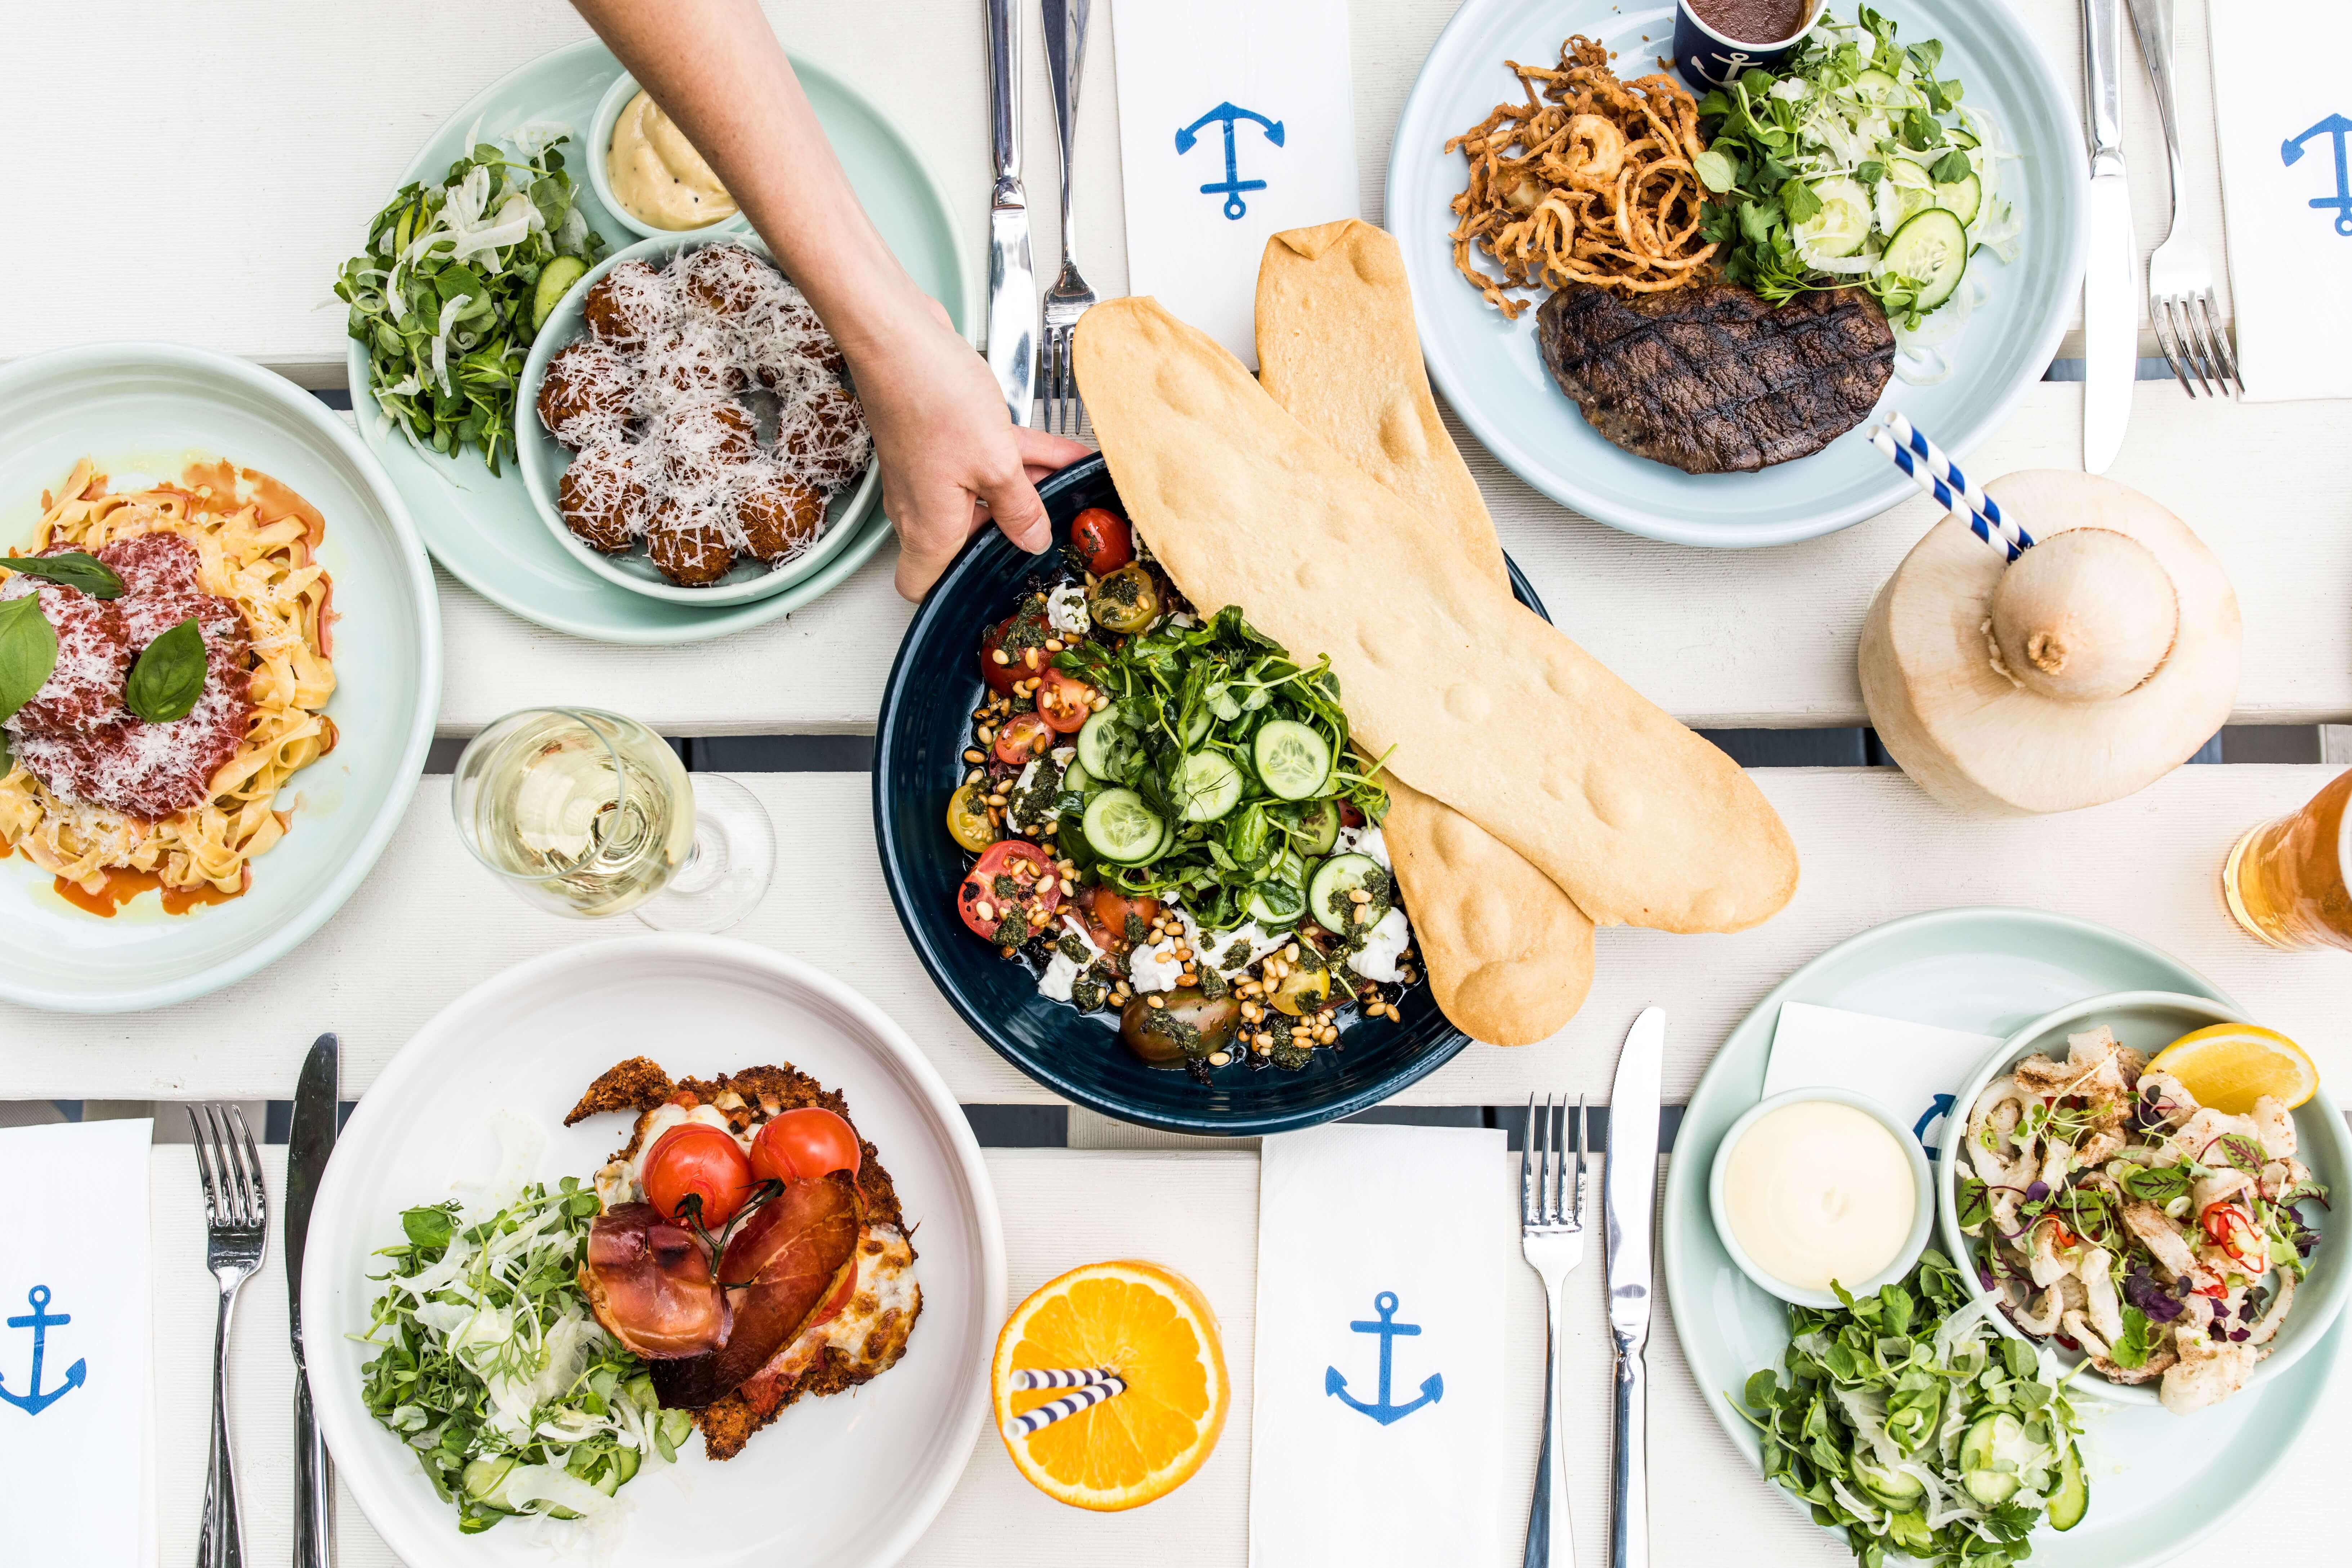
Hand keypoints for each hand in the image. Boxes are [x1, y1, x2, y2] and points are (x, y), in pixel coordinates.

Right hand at [850, 299, 1090, 599]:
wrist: (896, 335)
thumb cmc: (928, 397)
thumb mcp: (996, 463)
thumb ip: (1020, 509)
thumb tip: (1033, 540)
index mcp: (928, 528)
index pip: (920, 585)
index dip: (954, 589)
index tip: (999, 579)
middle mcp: (919, 505)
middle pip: (968, 537)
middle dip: (1013, 527)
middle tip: (1057, 523)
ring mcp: (927, 471)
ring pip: (981, 492)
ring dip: (1026, 485)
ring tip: (1070, 480)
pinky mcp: (937, 439)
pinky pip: (982, 459)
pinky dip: (1018, 457)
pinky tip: (1060, 450)